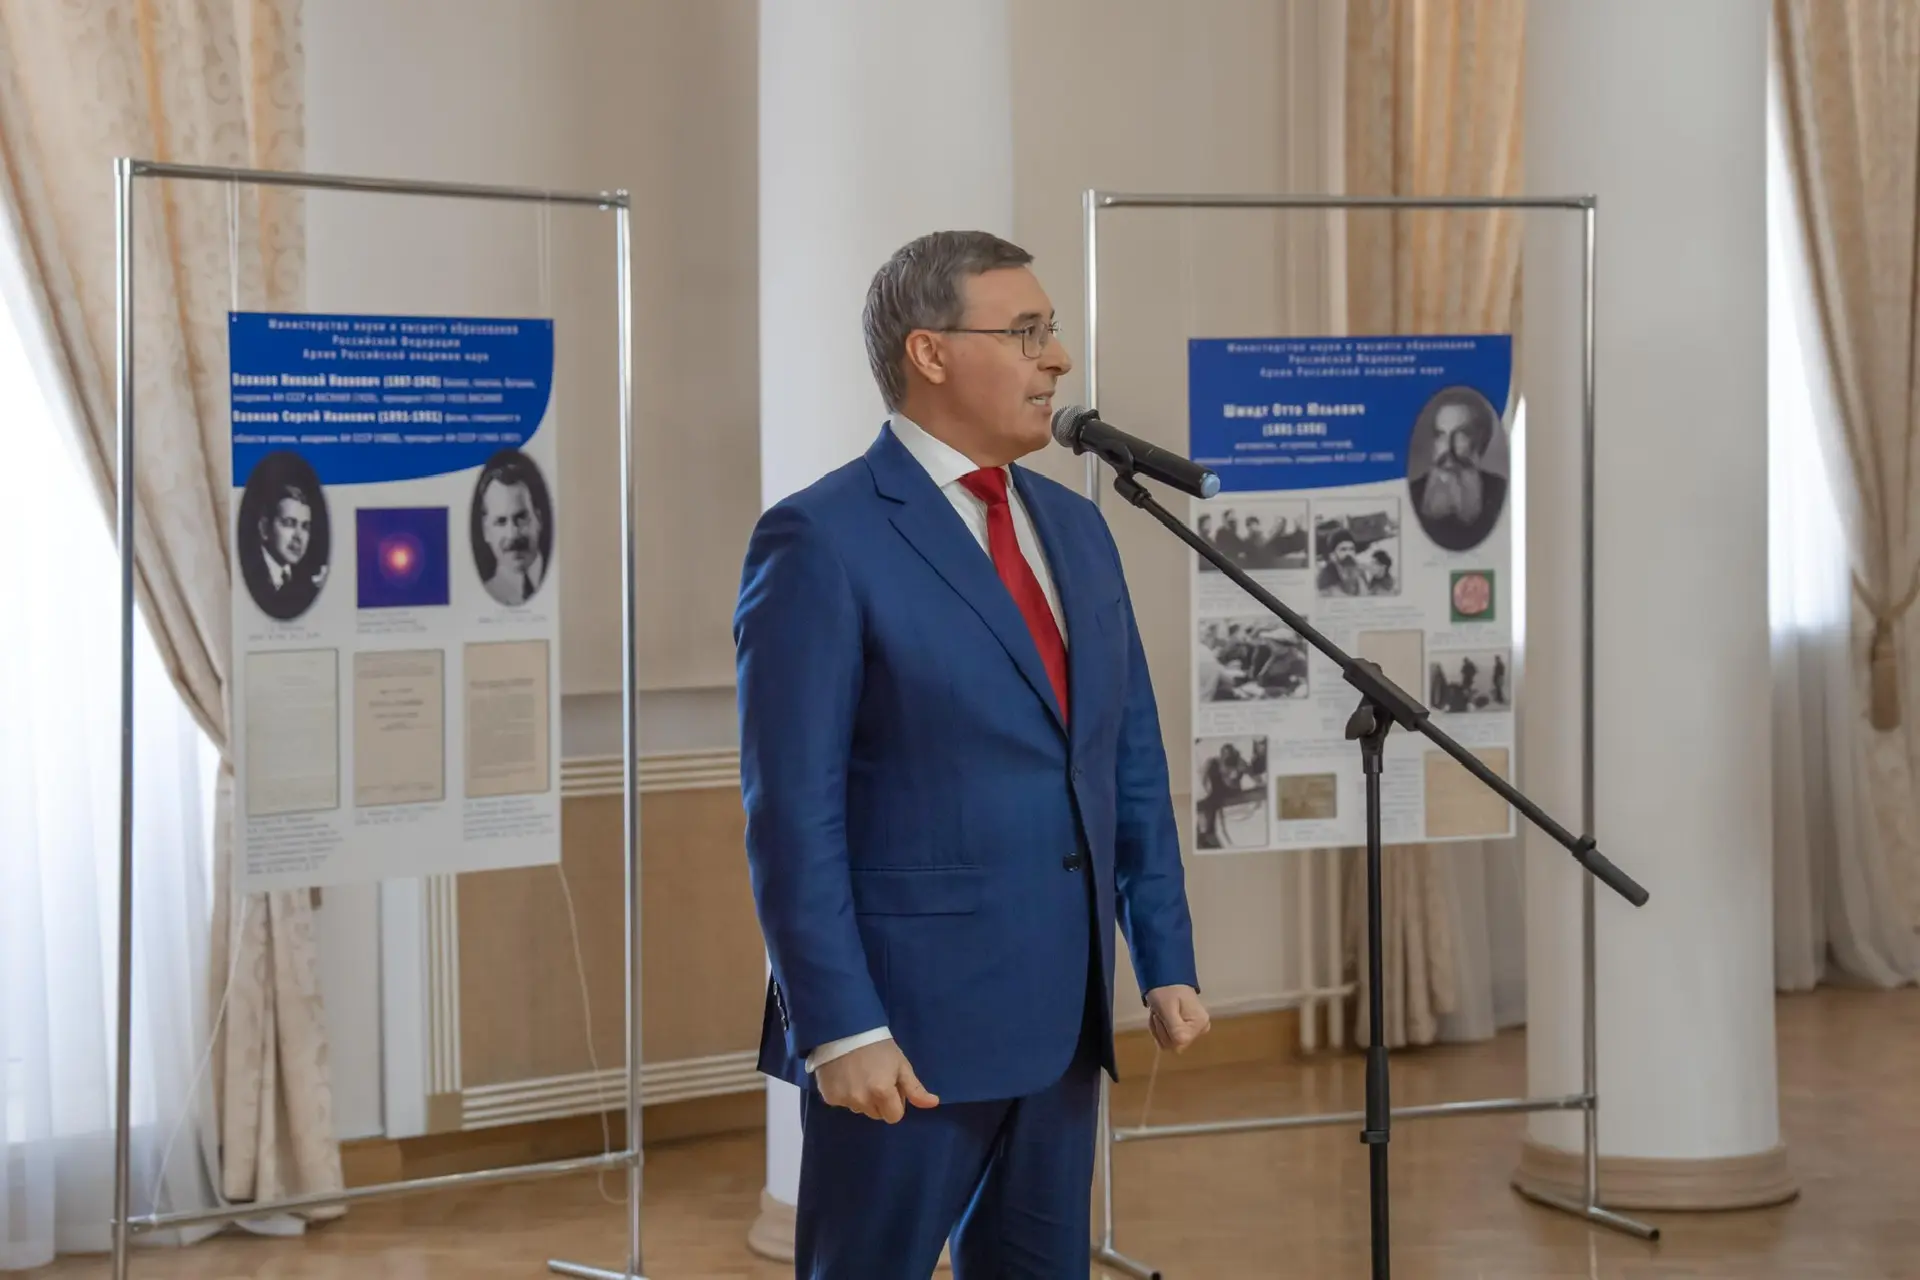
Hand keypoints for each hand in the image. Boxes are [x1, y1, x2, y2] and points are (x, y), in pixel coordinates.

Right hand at [815, 1038, 938, 1122]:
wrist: (845, 1028)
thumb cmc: (878, 1045)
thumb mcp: (901, 1064)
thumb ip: (915, 1088)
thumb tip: (934, 1104)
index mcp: (882, 1093)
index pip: (894, 1117)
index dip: (896, 1102)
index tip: (891, 1085)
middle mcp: (862, 1100)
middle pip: (876, 1114)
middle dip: (879, 1101)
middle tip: (876, 1077)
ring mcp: (843, 1099)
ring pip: (859, 1109)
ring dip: (861, 1098)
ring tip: (859, 1074)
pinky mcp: (829, 1097)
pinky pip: (843, 1103)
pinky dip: (845, 1093)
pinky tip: (845, 1075)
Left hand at [1144, 984, 1210, 1053]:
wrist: (1166, 978)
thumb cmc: (1166, 989)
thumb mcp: (1167, 1007)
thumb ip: (1174, 1027)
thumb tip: (1179, 1044)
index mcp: (1200, 1023)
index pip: (1178, 1042)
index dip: (1164, 1031)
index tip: (1160, 1014)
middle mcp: (1200, 1030)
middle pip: (1174, 1045)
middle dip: (1160, 1029)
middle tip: (1159, 1012)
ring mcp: (1194, 1031)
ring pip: (1169, 1044)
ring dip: (1158, 1029)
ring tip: (1159, 1012)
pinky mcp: (1187, 1030)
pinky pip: (1168, 1040)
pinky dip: (1159, 1030)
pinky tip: (1161, 1017)